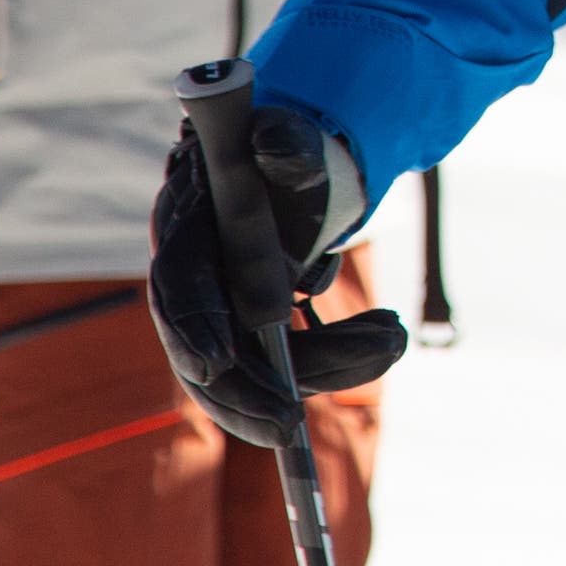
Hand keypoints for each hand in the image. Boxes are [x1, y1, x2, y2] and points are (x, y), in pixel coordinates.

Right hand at [148, 107, 406, 446]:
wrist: (295, 168)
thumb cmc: (283, 151)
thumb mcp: (288, 140)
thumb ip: (283, 144)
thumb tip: (272, 141)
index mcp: (188, 230)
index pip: (177, 289)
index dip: (192, 327)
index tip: (216, 364)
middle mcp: (198, 280)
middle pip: (204, 353)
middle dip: (245, 393)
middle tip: (289, 424)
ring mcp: (224, 311)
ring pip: (255, 367)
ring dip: (319, 371)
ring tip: (389, 343)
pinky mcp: (255, 331)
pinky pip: (288, 361)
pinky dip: (338, 357)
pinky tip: (386, 339)